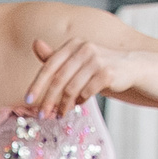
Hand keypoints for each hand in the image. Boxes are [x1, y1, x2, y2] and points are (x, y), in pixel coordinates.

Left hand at [26, 37, 144, 118]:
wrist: (129, 68)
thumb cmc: (97, 66)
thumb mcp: (75, 60)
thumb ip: (55, 56)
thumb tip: (35, 43)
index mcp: (73, 44)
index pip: (50, 65)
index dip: (37, 84)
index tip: (28, 100)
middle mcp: (84, 48)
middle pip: (59, 79)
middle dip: (48, 99)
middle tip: (42, 115)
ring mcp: (97, 60)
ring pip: (72, 88)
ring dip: (64, 105)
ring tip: (61, 113)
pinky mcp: (107, 73)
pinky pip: (86, 93)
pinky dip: (80, 101)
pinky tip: (80, 103)